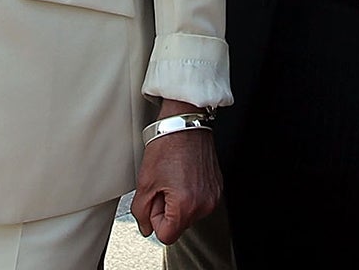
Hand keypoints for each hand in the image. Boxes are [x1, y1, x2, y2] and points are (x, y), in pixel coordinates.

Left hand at [131, 98, 220, 244]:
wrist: (185, 122)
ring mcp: (213, 196)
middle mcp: (204, 204)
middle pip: (179, 225)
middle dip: (167, 209)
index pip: (166, 236)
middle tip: (163, 183)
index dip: (155, 219)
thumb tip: (145, 227)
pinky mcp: (217, 187)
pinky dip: (189, 193)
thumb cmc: (166, 145)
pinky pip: (199, 201)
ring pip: (189, 214)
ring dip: (178, 202)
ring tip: (174, 177)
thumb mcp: (144, 181)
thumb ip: (141, 211)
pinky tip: (183, 174)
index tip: (155, 200)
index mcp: (185, 205)